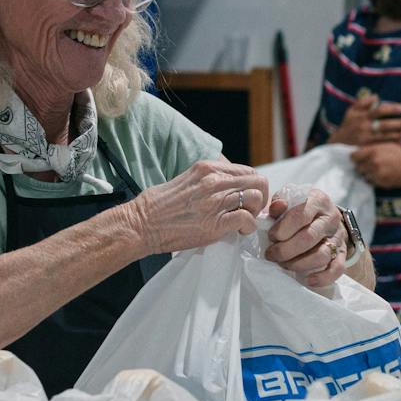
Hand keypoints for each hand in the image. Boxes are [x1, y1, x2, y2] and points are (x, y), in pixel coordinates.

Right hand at [129, 159, 270, 254]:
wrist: (140, 224)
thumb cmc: (159, 206)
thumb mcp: (187, 180)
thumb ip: (210, 181)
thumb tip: (231, 188)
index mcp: (208, 168)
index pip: (248, 171)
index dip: (253, 187)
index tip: (248, 200)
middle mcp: (214, 180)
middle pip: (258, 182)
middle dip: (260, 199)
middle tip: (250, 212)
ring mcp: (214, 201)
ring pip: (256, 198)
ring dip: (255, 213)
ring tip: (243, 222)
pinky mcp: (215, 222)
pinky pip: (247, 219)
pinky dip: (248, 227)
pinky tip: (238, 231)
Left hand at [263, 187, 348, 289]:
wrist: (325, 220)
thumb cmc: (300, 211)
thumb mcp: (289, 201)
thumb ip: (280, 204)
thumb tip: (276, 207)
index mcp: (318, 201)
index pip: (301, 215)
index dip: (283, 229)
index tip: (271, 237)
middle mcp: (331, 218)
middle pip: (309, 237)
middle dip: (286, 250)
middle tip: (272, 255)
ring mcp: (338, 237)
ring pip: (322, 255)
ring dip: (299, 264)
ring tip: (284, 264)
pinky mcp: (342, 254)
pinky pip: (337, 268)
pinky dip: (323, 277)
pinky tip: (308, 280)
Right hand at [332, 96, 400, 147]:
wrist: (336, 144)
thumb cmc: (347, 126)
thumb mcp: (351, 111)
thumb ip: (363, 102)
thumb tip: (376, 96)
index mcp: (362, 116)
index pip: (380, 110)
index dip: (393, 109)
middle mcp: (364, 127)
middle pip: (385, 124)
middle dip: (400, 123)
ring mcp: (366, 139)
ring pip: (385, 136)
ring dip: (399, 134)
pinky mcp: (367, 148)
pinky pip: (382, 145)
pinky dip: (393, 143)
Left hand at [351, 141, 400, 188]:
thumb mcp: (388, 146)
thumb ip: (373, 148)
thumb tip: (358, 151)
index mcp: (374, 150)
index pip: (353, 156)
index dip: (356, 158)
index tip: (360, 159)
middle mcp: (373, 161)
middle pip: (358, 167)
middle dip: (363, 166)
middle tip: (372, 165)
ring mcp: (376, 173)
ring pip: (364, 175)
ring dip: (368, 174)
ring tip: (380, 170)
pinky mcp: (380, 182)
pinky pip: (371, 182)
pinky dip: (375, 180)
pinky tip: (384, 176)